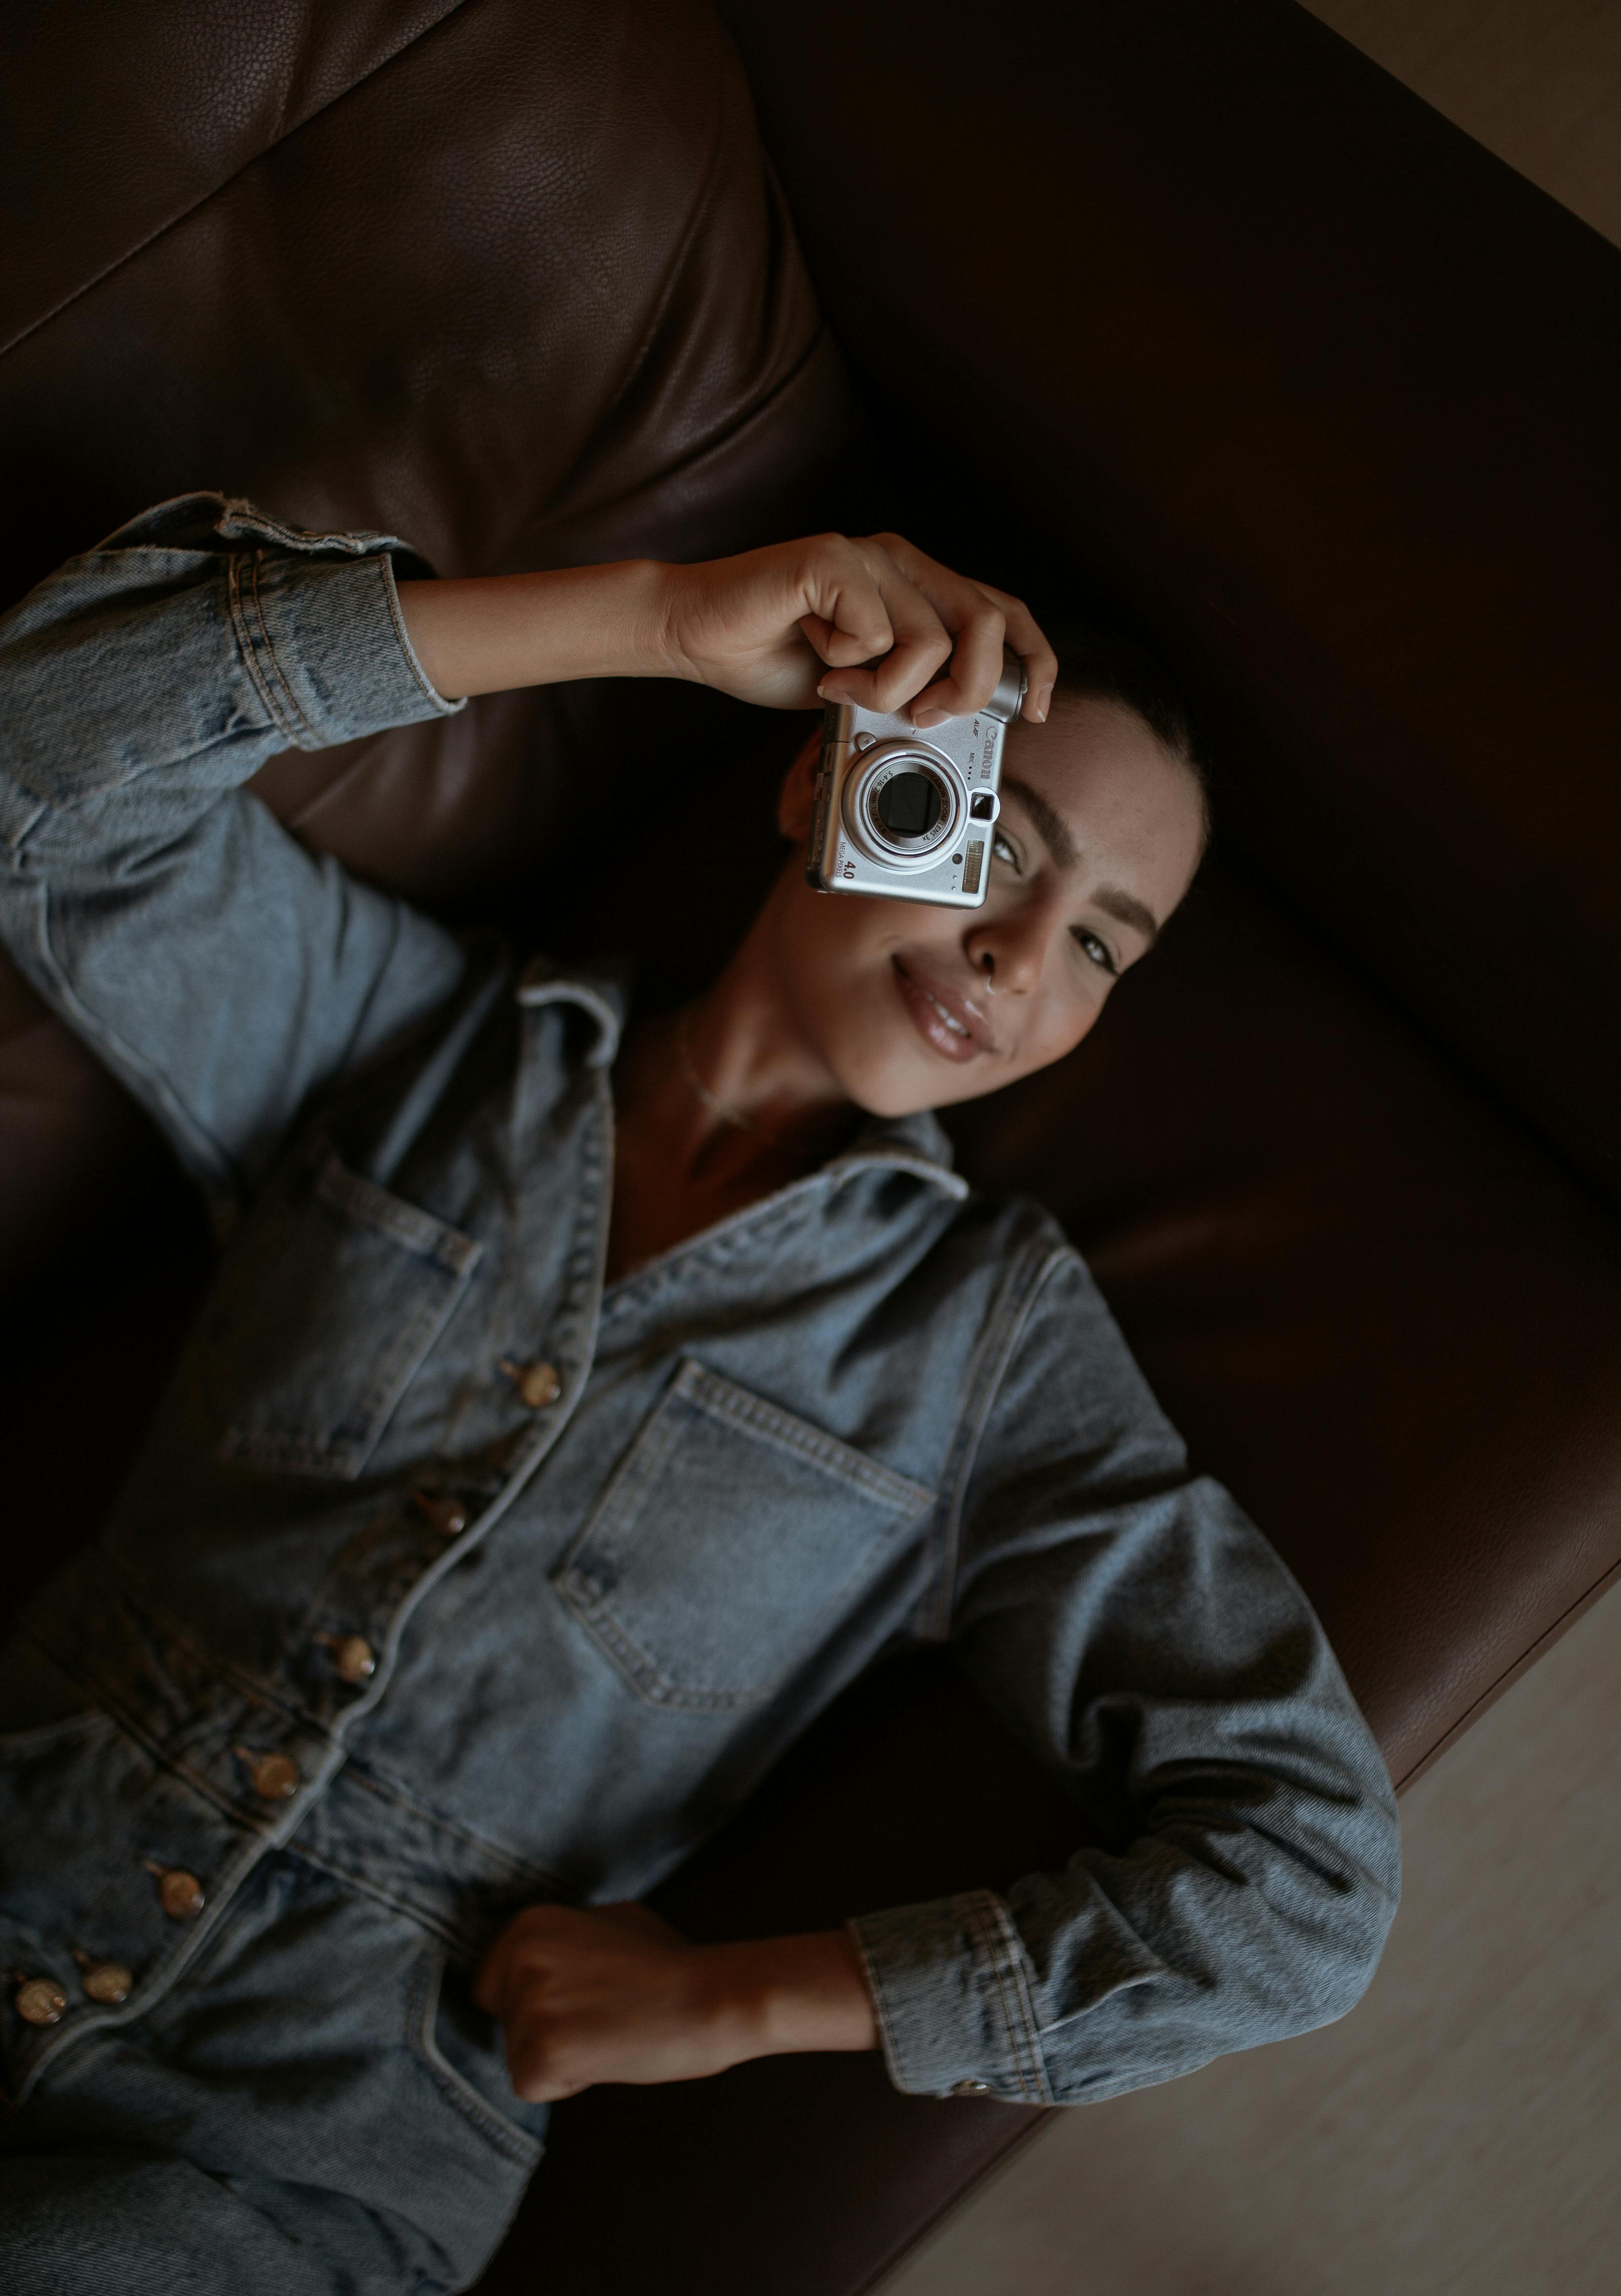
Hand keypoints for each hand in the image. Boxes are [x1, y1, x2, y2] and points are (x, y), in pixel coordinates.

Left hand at [473, 1900, 877, 2101]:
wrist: (709, 1997)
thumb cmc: (669, 1963)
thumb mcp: (610, 1922)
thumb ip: (565, 1937)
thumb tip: (537, 1956)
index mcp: (530, 1923)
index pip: (492, 1981)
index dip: (529, 2001)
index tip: (573, 2004)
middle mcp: (520, 1958)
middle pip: (503, 2019)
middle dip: (542, 2029)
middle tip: (598, 2020)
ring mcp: (529, 2005)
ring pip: (517, 2055)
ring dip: (558, 2056)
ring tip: (608, 2034)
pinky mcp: (543, 2052)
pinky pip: (531, 2085)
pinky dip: (565, 2083)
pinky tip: (606, 2056)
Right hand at [660, 530, 1055, 723]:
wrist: (696, 633)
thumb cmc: (771, 655)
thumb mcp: (861, 686)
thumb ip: (909, 690)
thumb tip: (954, 727)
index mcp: (917, 584)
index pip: (1003, 612)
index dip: (1033, 661)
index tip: (1032, 712)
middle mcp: (903, 560)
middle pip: (987, 625)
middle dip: (966, 693)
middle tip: (916, 717)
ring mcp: (871, 555)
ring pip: (934, 640)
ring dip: (892, 691)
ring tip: (843, 690)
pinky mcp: (835, 560)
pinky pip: (877, 634)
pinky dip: (848, 667)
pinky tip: (814, 657)